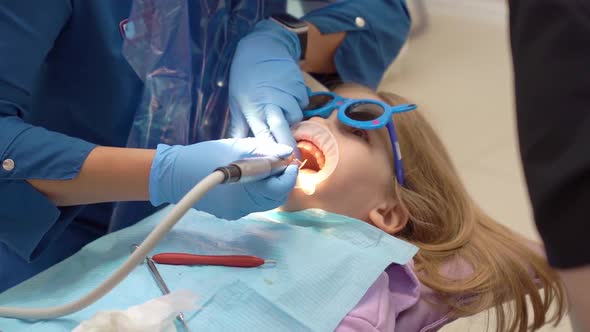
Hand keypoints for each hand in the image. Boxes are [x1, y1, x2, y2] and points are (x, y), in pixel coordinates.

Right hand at [149, 138, 298, 219]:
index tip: (290, 161)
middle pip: (276, 198)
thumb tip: (286, 153)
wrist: (174, 174)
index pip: (279, 188)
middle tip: (281, 164)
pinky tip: (250, 178)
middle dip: (282, 181)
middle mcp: (243, 206)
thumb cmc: (205, 156)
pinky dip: (257, 191)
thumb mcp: (236, 147)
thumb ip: (264, 150)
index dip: (289, 174)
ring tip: (266, 168)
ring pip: (265, 202)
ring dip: (271, 186)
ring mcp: (236, 212)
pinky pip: (252, 203)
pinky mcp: (230, 214)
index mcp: (246, 189)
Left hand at [229, 19, 307, 149]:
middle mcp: (271, 104)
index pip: (264, 137)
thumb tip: (236, 148)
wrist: (262, 48)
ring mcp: (287, 95)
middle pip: (283, 131)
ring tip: (283, 116)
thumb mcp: (237, 101)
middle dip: (290, 148)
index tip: (278, 166)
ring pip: (296, 118)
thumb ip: (239, 126)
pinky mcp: (298, 87)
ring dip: (292, 122)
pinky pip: (302, 104)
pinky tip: (288, 99)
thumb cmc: (244, 77)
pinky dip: (297, 106)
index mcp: (253, 109)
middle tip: (295, 160)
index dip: (272, 153)